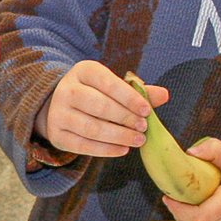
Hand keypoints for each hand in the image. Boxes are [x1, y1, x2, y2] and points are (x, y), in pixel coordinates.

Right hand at [34, 61, 163, 156]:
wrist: (59, 105)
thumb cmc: (96, 93)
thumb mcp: (114, 86)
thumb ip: (138, 91)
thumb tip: (165, 95)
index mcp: (83, 71)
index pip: (108, 83)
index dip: (129, 98)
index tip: (147, 111)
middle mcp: (66, 90)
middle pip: (99, 106)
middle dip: (125, 118)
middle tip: (143, 128)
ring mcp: (58, 113)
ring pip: (91, 128)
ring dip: (118, 136)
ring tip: (138, 140)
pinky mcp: (56, 134)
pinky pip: (82, 145)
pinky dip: (105, 150)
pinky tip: (123, 149)